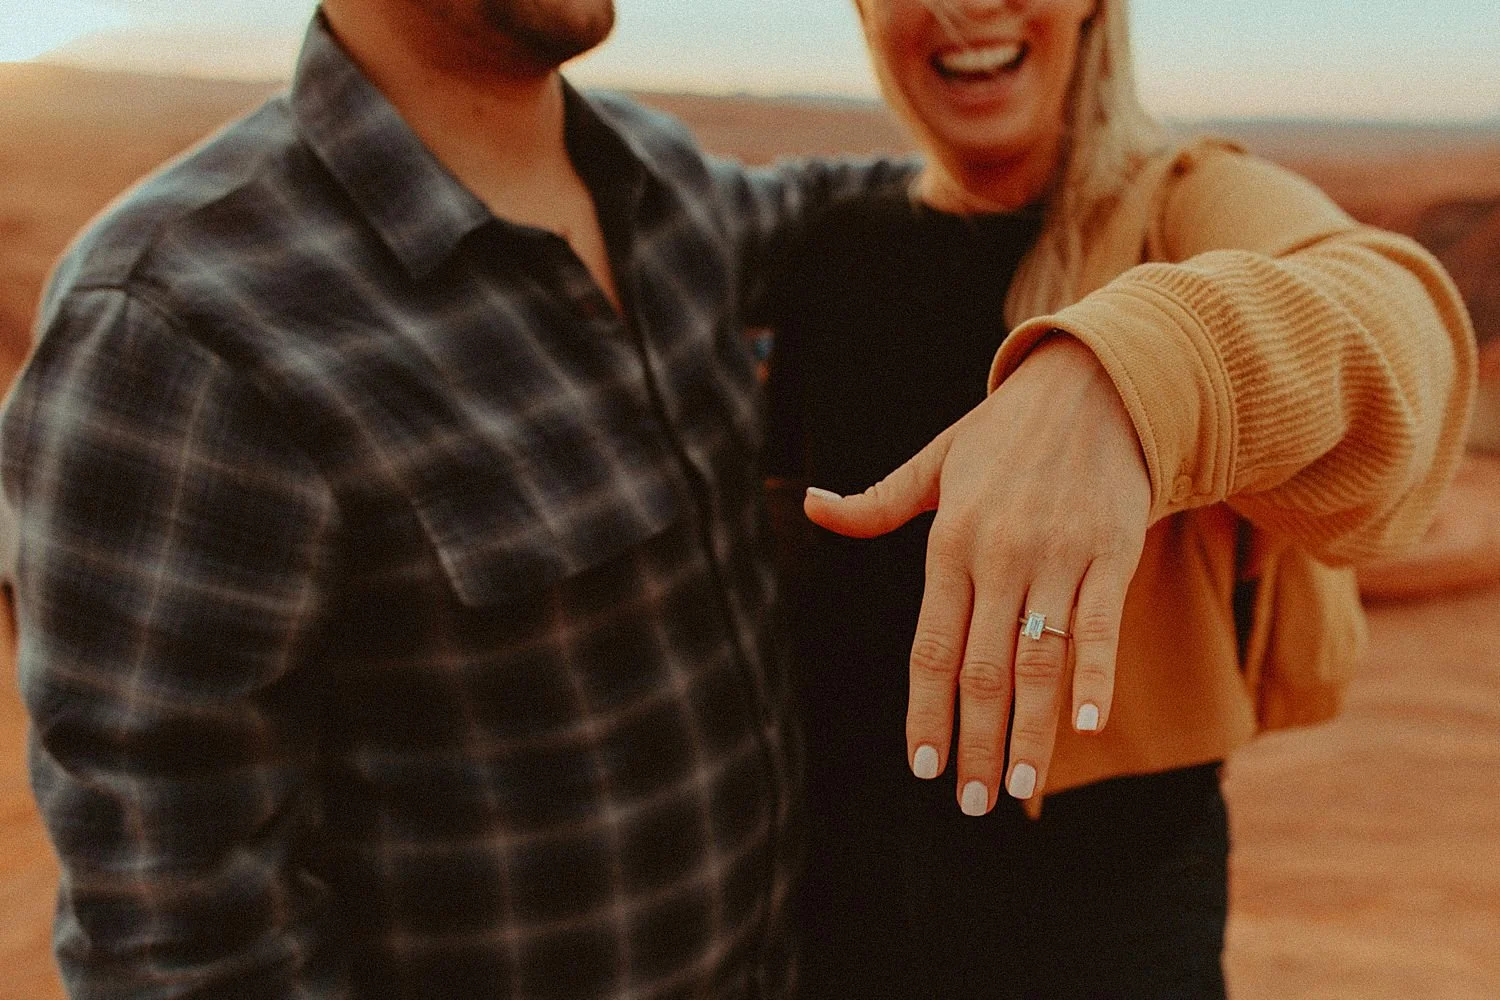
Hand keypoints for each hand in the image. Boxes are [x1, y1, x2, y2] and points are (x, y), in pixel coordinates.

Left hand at [803, 335, 1149, 811]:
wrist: (1096, 383)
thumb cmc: (1006, 432)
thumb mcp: (936, 461)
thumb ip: (878, 503)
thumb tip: (810, 507)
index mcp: (950, 540)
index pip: (931, 647)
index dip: (926, 711)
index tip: (924, 768)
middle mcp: (1000, 553)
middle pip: (984, 668)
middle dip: (976, 742)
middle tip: (971, 804)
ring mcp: (1059, 554)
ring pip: (1040, 658)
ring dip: (1031, 731)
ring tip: (1020, 789)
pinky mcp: (1113, 550)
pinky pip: (1102, 623)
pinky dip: (1096, 674)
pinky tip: (1087, 725)